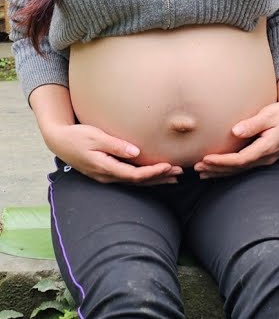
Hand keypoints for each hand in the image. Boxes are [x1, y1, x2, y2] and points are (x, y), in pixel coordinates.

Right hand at [42, 123, 182, 184]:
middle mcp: (107, 176)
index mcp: (105, 168)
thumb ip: (115, 145)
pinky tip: (157, 174)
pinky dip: (145, 177)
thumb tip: (135, 152)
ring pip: (135, 181)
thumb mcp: (95, 137)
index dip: (152, 172)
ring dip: (155, 179)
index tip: (168, 166)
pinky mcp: (108, 172)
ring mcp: (107, 176)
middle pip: (138, 181)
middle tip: (179, 172)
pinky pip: (130, 177)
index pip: (134, 175)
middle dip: (159, 177)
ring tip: (174, 176)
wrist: (60, 141)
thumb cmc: (77, 136)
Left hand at [194, 96, 278, 178]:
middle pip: (238, 168)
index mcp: (267, 147)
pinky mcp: (264, 156)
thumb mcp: (270, 114)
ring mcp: (266, 158)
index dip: (222, 161)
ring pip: (240, 170)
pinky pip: (244, 166)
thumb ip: (253, 123)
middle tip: (197, 168)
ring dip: (221, 172)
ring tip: (201, 172)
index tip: (205, 158)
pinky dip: (229, 169)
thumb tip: (235, 131)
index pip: (240, 159)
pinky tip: (216, 170)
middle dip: (217, 169)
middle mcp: (267, 157)